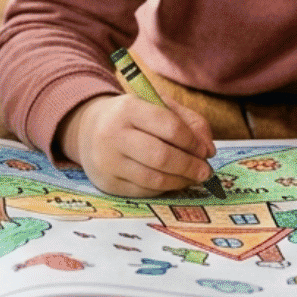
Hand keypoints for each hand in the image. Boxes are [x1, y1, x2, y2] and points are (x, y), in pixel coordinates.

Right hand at [55, 93, 215, 197]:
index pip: (169, 126)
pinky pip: (145, 191)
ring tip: (193, 177)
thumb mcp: (157, 106)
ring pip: (154, 178)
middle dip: (190, 166)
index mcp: (127, 108)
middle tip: (206, 171)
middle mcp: (113, 134)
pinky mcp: (107, 183)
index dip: (193, 141)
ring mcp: (108, 161)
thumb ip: (188, 121)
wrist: (88, 130)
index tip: (205, 150)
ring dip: (181, 181)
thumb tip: (208, 151)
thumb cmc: (131, 117)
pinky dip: (165, 188)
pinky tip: (173, 181)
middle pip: (162, 156)